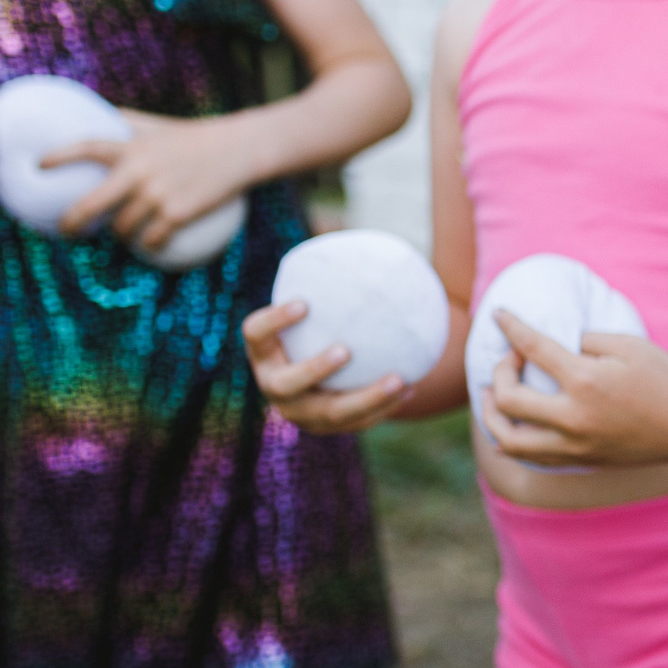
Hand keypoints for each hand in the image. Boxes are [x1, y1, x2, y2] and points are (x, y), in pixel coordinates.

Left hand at [50, 110, 251, 252]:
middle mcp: (138, 172)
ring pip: (122, 228)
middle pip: (92, 205)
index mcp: (131, 148)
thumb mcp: (158, 125)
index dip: (59, 156)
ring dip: (119, 234)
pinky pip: (152, 239)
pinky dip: (148, 244)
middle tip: (65, 231)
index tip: (38, 165)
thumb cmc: (196, 136)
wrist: (238, 151)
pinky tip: (149, 244)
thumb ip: (128, 123)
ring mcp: (157, 195)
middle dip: (73, 222)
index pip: (85, 148)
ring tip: (121, 234)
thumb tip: (101, 113)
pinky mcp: (177, 214)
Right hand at [241, 299, 414, 433]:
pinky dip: (385, 406)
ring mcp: (299, 412)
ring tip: (398, 378)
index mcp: (265, 352)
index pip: (255, 333)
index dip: (274, 320)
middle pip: (286, 384)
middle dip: (314, 370)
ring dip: (365, 397)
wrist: (325, 376)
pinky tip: (411, 386)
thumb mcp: (322, 307)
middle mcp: (274, 385)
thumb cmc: (322, 326)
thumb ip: (332, 284)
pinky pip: (358, 422)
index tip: (304, 302)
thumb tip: (360, 239)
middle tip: (345, 350)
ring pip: (331, 413)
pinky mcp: (326, 428)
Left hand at [476, 314, 667, 468]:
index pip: (532, 348)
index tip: (499, 315)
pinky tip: (511, 427)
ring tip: (493, 398)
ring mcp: (576, 444)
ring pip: (510, 441)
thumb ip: (587, 340)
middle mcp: (573, 417)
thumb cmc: (666, 379)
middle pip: (508, 399)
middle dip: (499, 372)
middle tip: (508, 360)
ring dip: (492, 417)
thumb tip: (559, 345)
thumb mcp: (629, 345)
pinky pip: (532, 457)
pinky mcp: (582, 460)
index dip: (510, 327)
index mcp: (585, 381)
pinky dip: (513, 442)